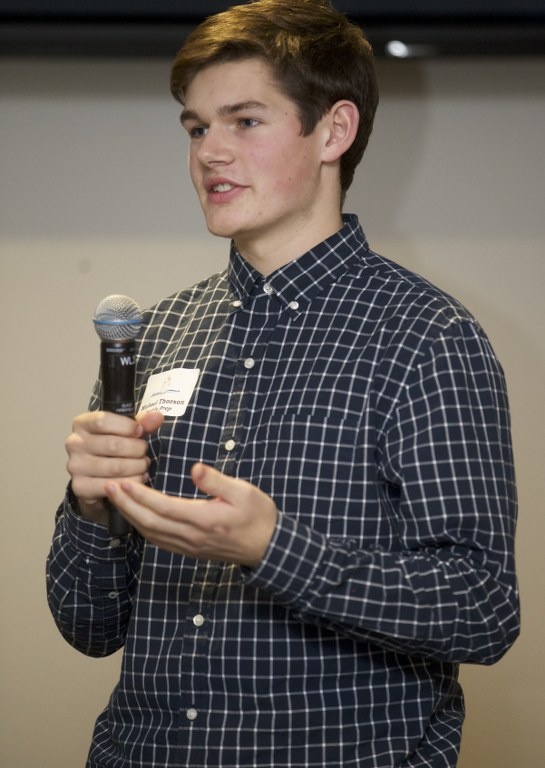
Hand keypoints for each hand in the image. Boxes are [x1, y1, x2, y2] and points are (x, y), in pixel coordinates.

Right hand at [66, 410, 163, 522]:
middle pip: (113, 445)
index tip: (140, 432)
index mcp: (82, 424)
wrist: (97, 476)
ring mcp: (75, 466)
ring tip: (143, 465)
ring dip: (137, 467)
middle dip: (137, 449)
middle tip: (144, 453)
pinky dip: (132, 482)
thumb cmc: (112, 447)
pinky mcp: (80, 487)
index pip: (103, 421)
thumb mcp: (125, 430)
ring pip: (116, 467)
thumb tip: (157, 417)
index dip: (127, 426)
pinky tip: (138, 478)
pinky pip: (113, 485)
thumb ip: (141, 422)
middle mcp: (74, 443)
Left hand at [104, 463, 278, 567]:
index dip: (139, 496)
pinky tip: (136, 517)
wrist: (268, 547)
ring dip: (130, 516)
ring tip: (116, 499)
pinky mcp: (190, 549)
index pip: (163, 507)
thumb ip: (216, 480)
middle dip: (126, 505)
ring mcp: (189, 545)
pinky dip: (142, 527)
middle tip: (108, 487)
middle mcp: (192, 536)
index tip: (122, 482)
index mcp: (204, 519)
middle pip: (149, 522)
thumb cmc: (258, 516)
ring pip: (151, 533)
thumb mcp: (243, 492)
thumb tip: (195, 468)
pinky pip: (159, 540)